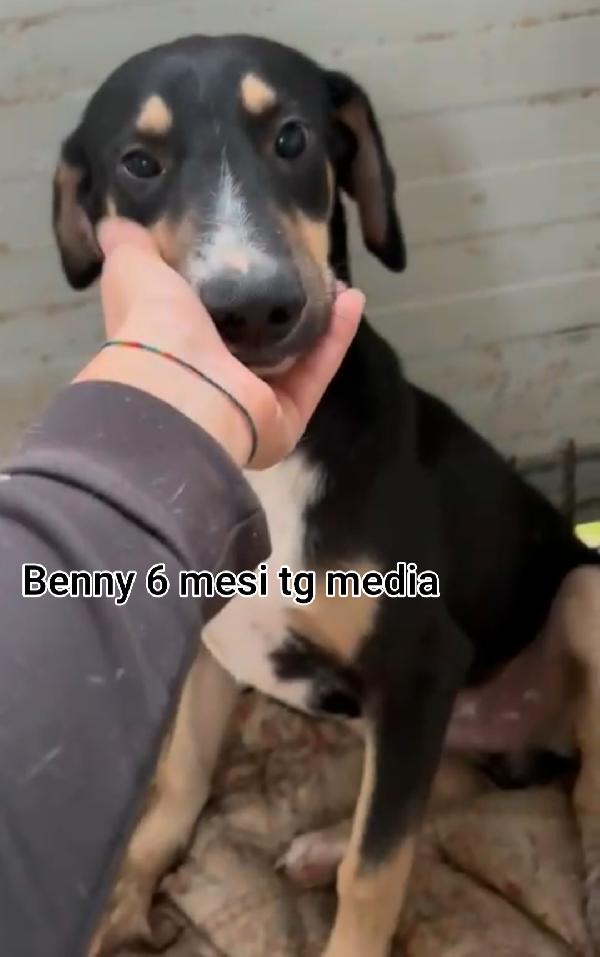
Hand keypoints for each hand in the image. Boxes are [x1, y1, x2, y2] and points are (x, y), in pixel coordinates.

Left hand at [95, 219, 363, 468]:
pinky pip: (316, 374)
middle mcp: (211, 381)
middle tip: (306, 268)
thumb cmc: (153, 325)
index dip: (230, 286)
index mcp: (174, 350)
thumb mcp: (133, 268)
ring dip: (319, 319)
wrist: (179, 386)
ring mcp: (250, 404)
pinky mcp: (284, 419)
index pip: (204, 319)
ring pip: (293, 358)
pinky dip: (336, 338)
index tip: (254, 255)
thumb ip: (130, 246)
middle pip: (256, 341)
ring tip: (338, 279)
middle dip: (282, 305)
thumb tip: (112, 221)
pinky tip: (353, 300)